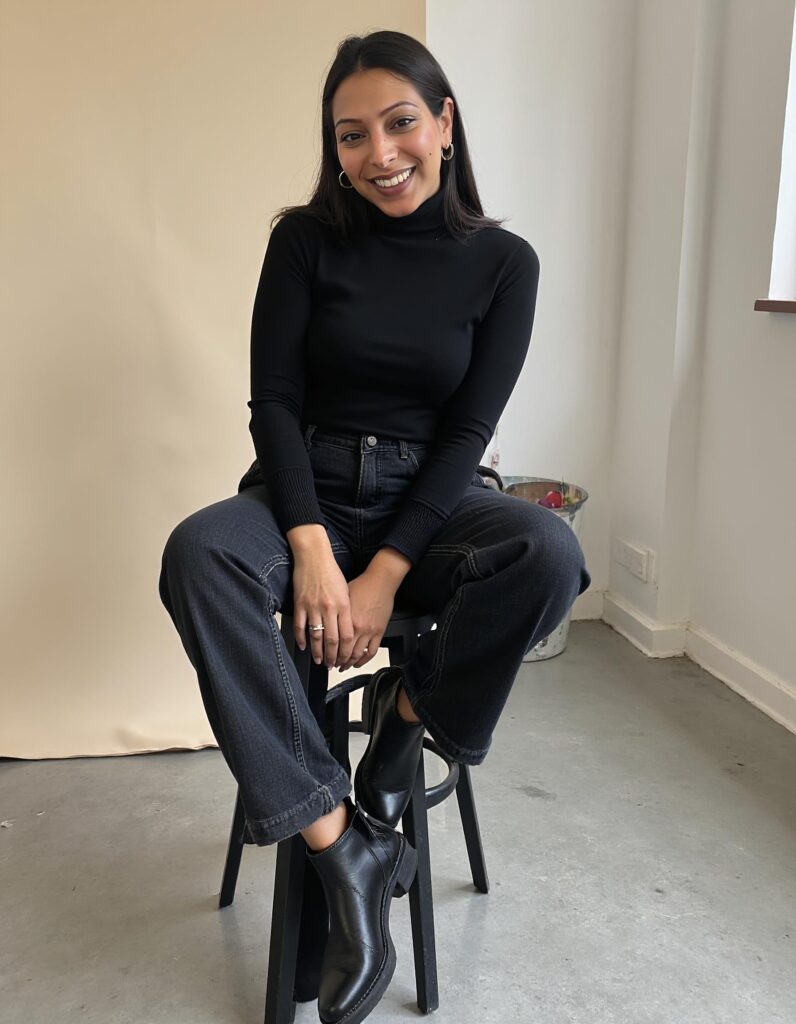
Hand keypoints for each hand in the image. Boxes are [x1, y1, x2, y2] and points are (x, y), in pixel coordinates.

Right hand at [291, 553, 353, 668]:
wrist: (314, 557)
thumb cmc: (330, 572)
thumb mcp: (346, 591)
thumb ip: (346, 610)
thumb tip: (346, 629)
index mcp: (343, 605)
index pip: (346, 636)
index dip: (345, 651)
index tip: (344, 658)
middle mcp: (329, 608)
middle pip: (332, 640)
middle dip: (332, 656)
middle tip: (331, 664)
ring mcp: (313, 607)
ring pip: (316, 637)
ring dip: (317, 652)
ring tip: (319, 660)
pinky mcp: (300, 604)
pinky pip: (300, 626)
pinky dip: (301, 639)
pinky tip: (303, 646)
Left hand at [335, 572, 395, 671]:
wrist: (380, 581)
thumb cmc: (362, 585)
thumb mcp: (342, 599)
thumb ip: (335, 614)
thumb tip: (325, 624)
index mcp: (345, 618)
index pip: (333, 643)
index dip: (327, 653)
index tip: (323, 656)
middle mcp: (357, 627)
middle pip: (344, 652)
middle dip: (336, 661)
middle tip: (330, 664)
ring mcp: (369, 631)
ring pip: (357, 655)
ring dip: (348, 663)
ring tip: (342, 666)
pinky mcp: (379, 632)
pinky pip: (372, 652)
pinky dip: (364, 660)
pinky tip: (358, 663)